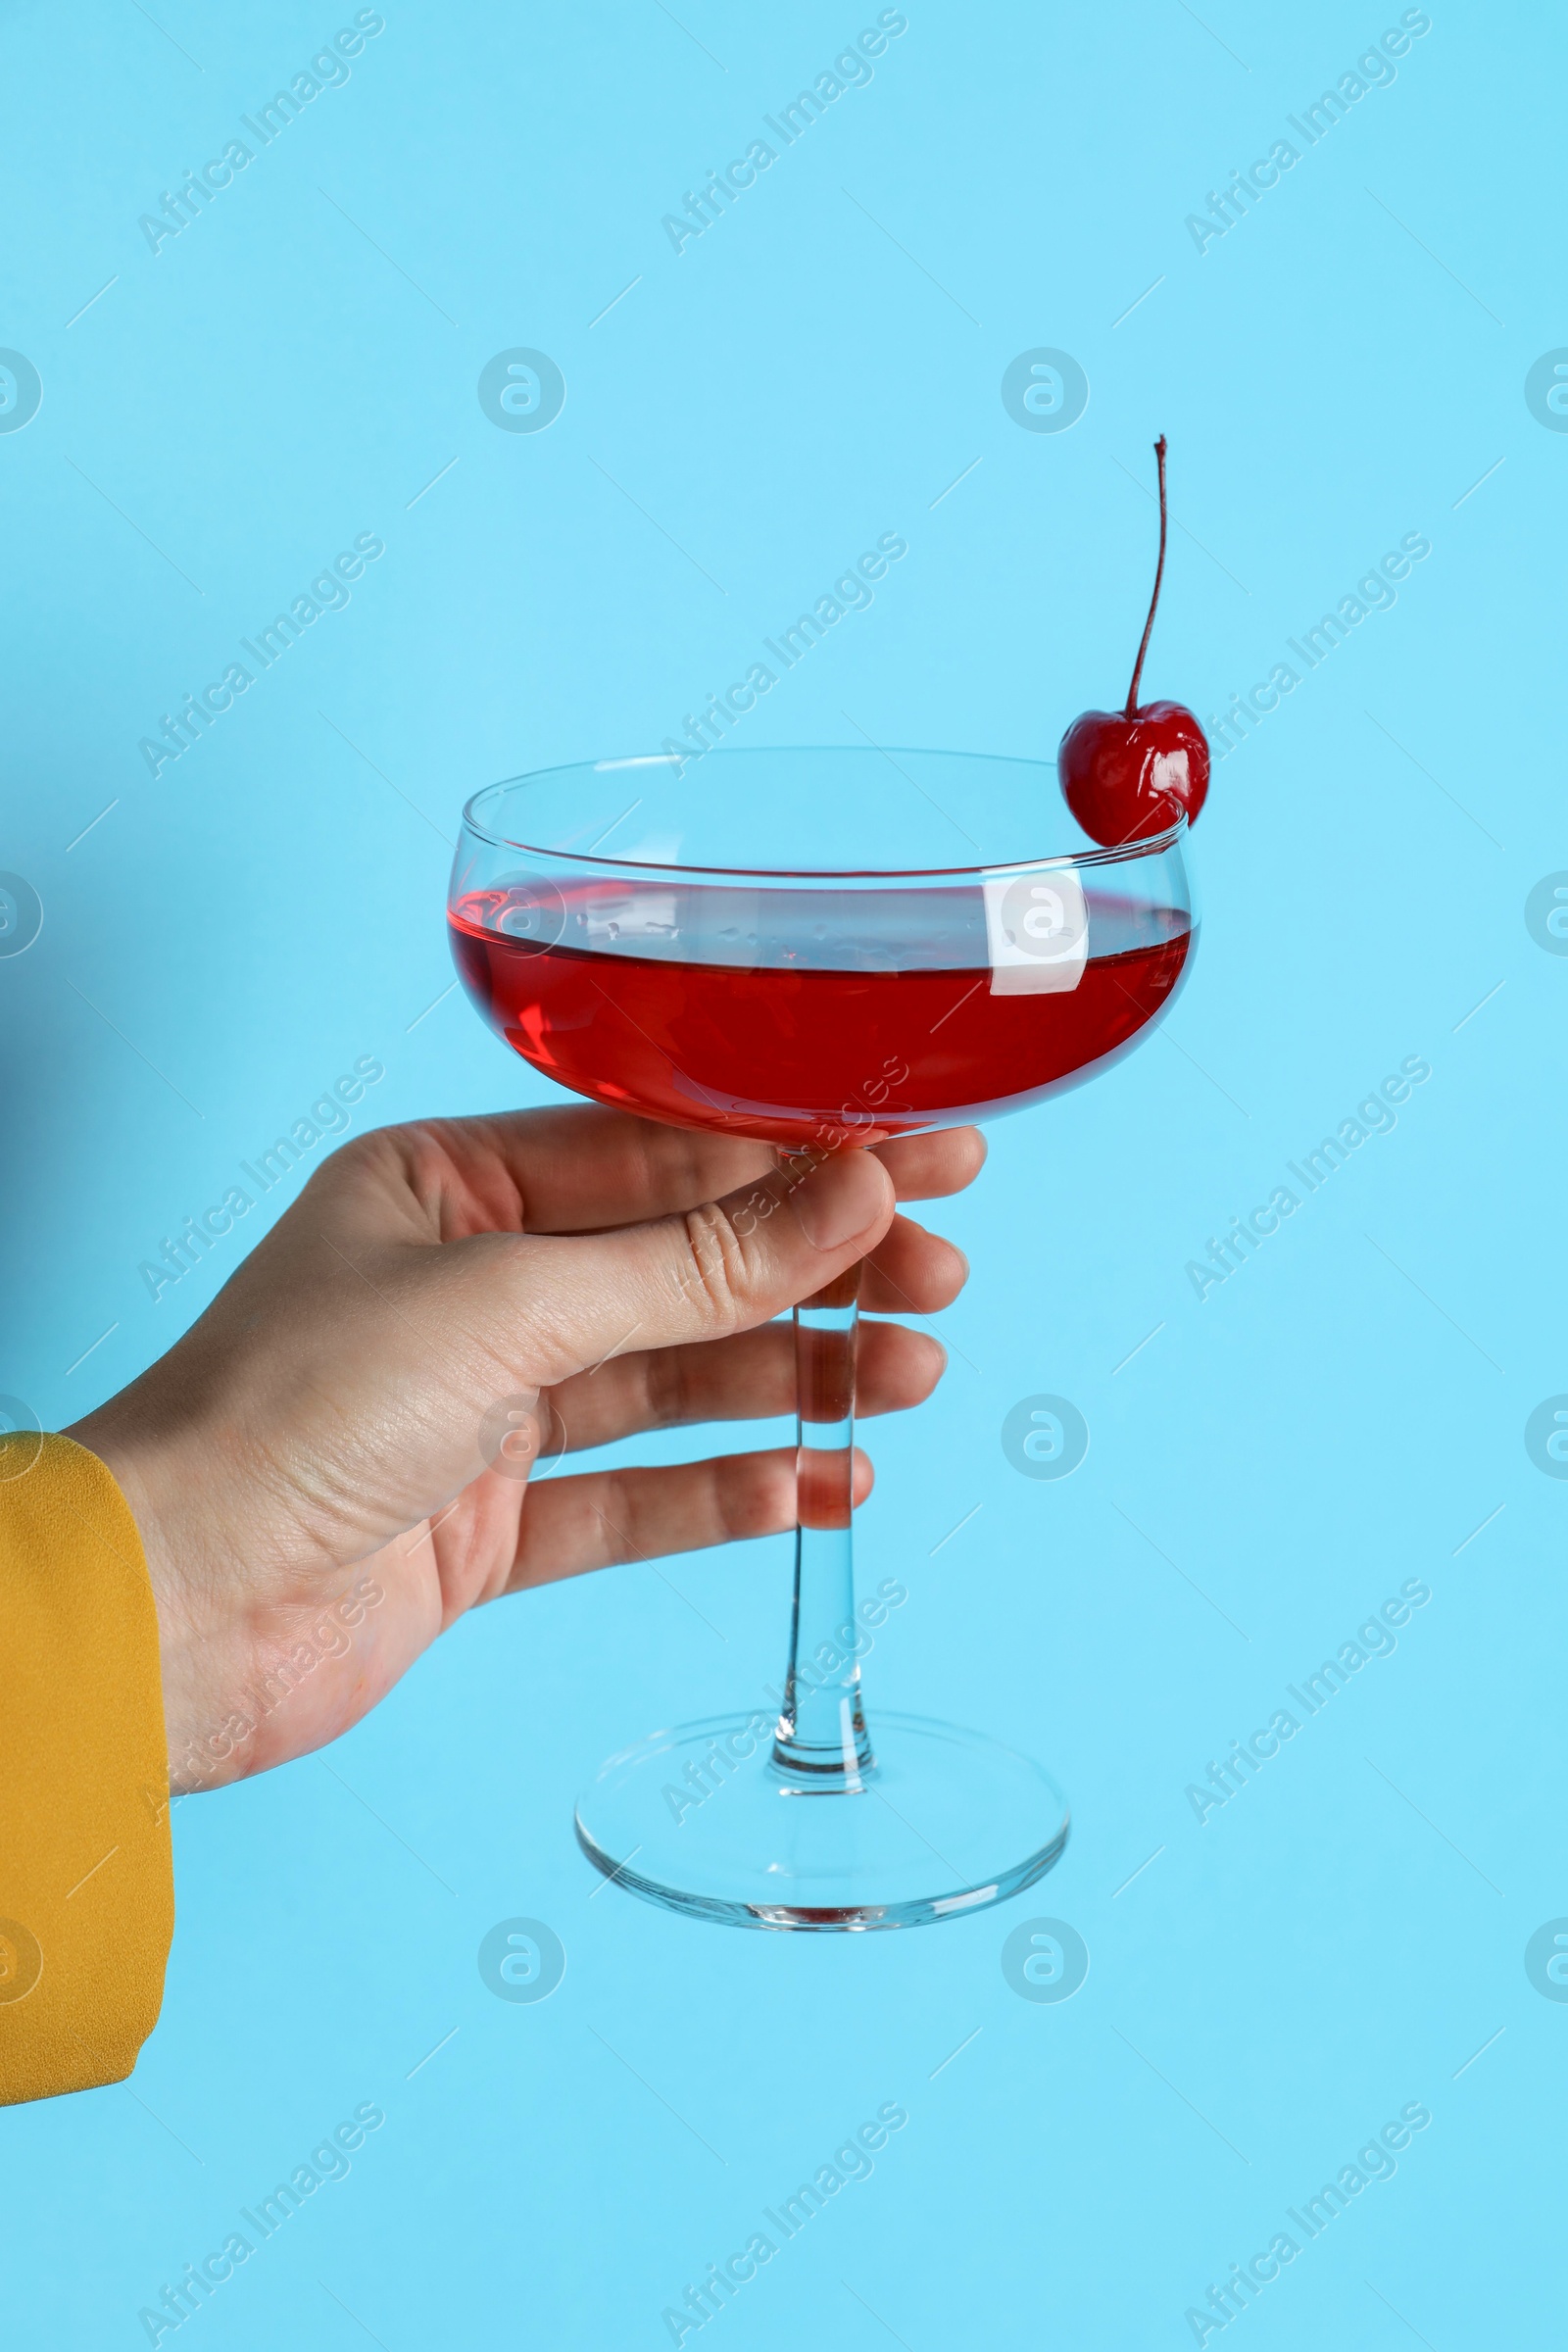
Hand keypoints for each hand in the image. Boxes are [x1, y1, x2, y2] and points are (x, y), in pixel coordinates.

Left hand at [68, 1107, 982, 1791]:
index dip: (794, 1158)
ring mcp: (480, 1411)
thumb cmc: (285, 1418)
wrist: (170, 1617)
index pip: (657, 1153)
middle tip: (939, 1276)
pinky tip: (825, 1482)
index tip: (915, 1157)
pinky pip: (637, 1497)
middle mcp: (468, 1287)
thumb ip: (691, 1263)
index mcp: (447, 1186)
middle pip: (681, 1266)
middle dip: (813, 1271)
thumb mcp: (509, 1306)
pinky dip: (731, 1491)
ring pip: (673, 1382)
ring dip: (793, 1380)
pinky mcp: (488, 1528)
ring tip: (910, 1373)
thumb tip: (848, 1194)